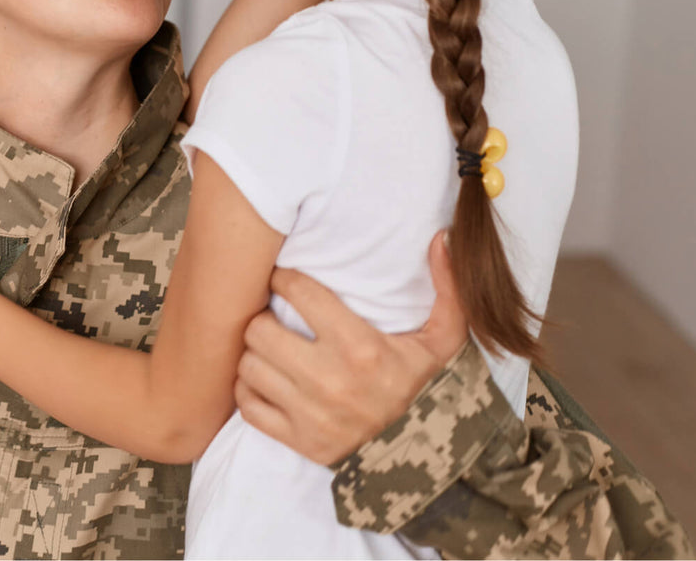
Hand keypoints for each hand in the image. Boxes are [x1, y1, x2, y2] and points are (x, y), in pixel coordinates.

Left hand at [234, 231, 467, 464]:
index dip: (284, 279)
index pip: (298, 293)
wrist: (422, 460)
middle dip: (261, 317)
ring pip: (249, 365)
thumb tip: (444, 237)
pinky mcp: (297, 440)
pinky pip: (248, 405)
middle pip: (260, 330)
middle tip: (271, 315)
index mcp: (361, 347)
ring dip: (253, 353)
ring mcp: (310, 413)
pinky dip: (248, 391)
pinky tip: (264, 380)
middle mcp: (330, 379)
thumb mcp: (444, 340)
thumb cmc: (424, 390)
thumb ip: (448, 288)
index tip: (285, 280)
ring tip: (267, 346)